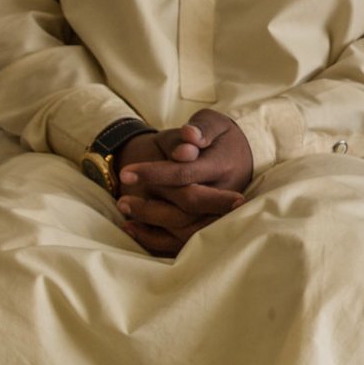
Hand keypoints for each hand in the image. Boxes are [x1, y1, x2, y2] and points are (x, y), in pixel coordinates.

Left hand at [114, 110, 252, 256]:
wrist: (242, 154)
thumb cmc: (220, 136)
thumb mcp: (214, 122)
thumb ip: (201, 128)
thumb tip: (189, 137)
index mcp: (224, 166)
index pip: (186, 174)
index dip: (155, 174)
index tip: (127, 172)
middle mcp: (226, 194)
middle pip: (186, 205)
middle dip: (149, 204)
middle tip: (121, 198)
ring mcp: (220, 213)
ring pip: (185, 228)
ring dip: (150, 219)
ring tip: (123, 205)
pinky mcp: (212, 227)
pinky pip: (184, 242)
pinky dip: (155, 238)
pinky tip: (131, 226)